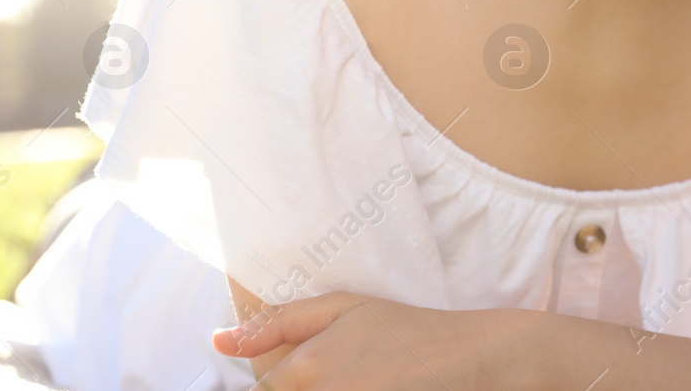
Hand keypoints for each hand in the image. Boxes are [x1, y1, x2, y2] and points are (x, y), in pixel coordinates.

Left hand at [212, 291, 540, 388]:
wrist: (472, 359)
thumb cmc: (408, 330)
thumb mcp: (345, 308)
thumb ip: (279, 322)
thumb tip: (218, 342)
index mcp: (306, 367)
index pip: (267, 388)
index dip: (293, 379)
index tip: (331, 368)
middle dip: (312, 386)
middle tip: (358, 372)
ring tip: (369, 379)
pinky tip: (378, 388)